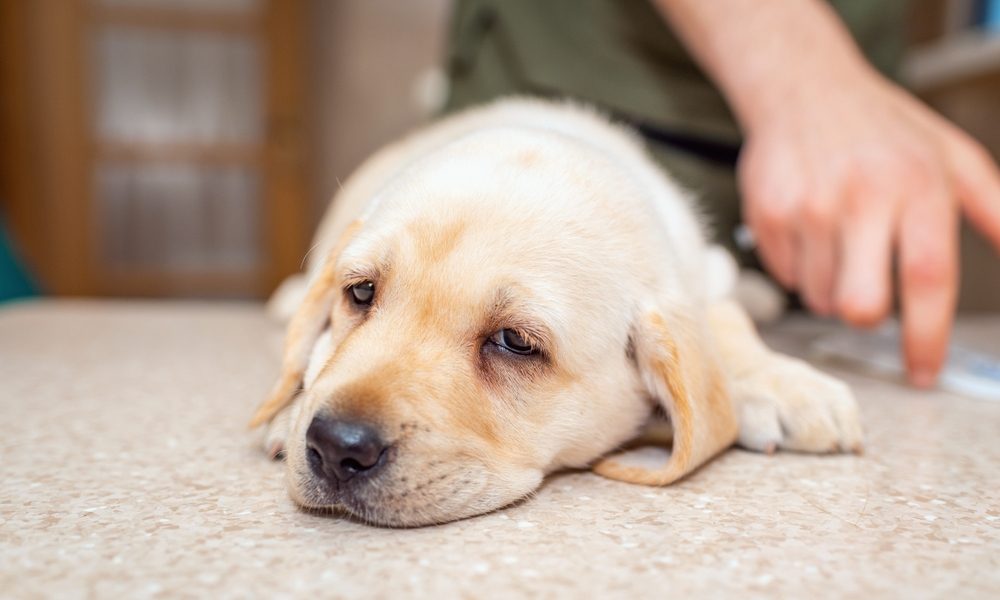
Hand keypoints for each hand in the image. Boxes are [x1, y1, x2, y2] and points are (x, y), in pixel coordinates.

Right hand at [739, 72, 999, 385]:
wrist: (802, 87)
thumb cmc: (882, 127)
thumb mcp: (951, 156)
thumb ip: (993, 209)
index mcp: (916, 186)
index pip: (926, 279)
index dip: (926, 337)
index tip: (923, 372)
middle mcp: (860, 198)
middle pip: (861, 306)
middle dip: (866, 315)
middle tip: (868, 290)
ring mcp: (808, 207)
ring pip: (819, 298)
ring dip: (832, 286)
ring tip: (837, 240)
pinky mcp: (767, 213)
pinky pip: (786, 276)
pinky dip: (800, 266)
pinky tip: (808, 227)